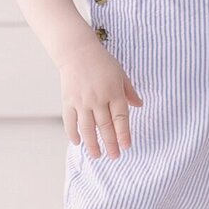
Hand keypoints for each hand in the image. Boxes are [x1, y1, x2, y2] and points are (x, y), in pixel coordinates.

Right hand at [60, 43, 143, 159]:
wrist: (77, 51)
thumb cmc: (102, 61)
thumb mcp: (120, 73)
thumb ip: (129, 91)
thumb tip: (139, 105)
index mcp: (113, 92)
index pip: (120, 118)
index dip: (123, 134)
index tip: (126, 147)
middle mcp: (98, 99)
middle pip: (105, 127)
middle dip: (110, 144)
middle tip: (114, 156)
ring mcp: (82, 101)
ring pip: (87, 128)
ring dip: (92, 144)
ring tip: (97, 155)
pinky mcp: (68, 101)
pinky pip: (70, 121)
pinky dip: (73, 133)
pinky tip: (78, 143)